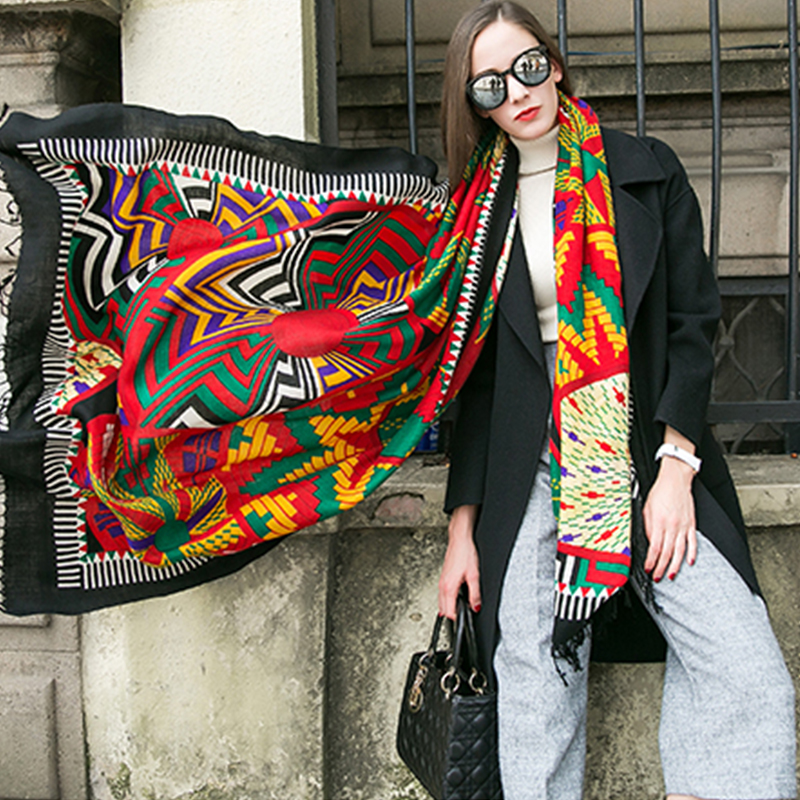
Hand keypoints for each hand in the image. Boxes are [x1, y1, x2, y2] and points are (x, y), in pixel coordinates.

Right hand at [438, 504, 480, 619]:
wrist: (459, 539)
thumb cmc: (465, 553)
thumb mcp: (474, 575)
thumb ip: (475, 594)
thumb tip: (476, 607)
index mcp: (449, 587)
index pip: (449, 612)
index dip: (458, 618)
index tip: (465, 619)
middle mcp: (442, 585)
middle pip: (443, 609)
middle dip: (452, 615)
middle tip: (463, 616)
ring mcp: (441, 581)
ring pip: (441, 602)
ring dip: (449, 607)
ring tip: (460, 609)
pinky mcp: (443, 577)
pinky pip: (442, 594)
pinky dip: (447, 600)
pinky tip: (455, 598)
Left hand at [643, 429, 697, 581]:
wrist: (675, 480)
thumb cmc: (660, 492)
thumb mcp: (647, 508)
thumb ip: (648, 527)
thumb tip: (649, 541)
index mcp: (659, 523)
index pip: (654, 548)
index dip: (651, 561)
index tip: (648, 569)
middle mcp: (672, 526)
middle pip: (666, 553)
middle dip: (661, 567)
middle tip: (657, 577)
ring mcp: (683, 526)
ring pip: (680, 551)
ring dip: (675, 565)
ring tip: (671, 575)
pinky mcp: (691, 524)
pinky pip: (693, 542)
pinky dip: (692, 553)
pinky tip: (690, 562)